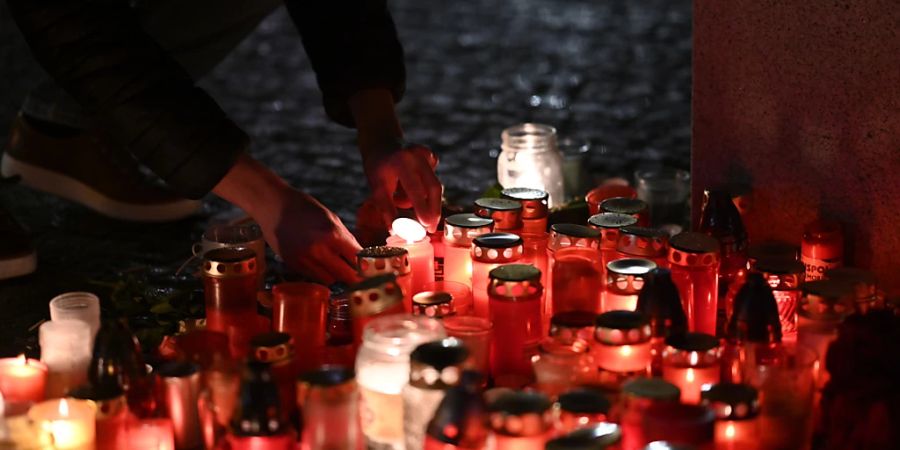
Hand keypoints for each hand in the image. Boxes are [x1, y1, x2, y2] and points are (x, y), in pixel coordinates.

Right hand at [213, 154, 361, 284]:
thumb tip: (361, 256)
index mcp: (332, 235)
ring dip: (336, 275)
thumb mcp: (331, 218)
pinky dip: (320, 273)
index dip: (366, 267)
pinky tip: (319, 261)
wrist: (272, 206)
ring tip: (336, 265)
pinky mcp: (293, 265)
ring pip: (330, 280)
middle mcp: (318, 250)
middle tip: (360, 276)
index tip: (371, 270)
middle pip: (346, 275)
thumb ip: (346, 239)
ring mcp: (304, 260)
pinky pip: (314, 277)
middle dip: (355, 276)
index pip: (357, 259)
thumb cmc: (305, 208)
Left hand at [349, 89, 442, 232]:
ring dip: (425, 200)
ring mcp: (427, 153)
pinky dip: (425, 190)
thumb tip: (396, 231)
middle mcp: (418, 154)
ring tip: (408, 202)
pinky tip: (409, 185)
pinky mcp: (432, 156)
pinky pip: (433, 181)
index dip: (422, 209)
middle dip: (433, 210)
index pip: (415, 189)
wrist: (382, 144)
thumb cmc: (378, 170)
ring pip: (434, 186)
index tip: (426, 226)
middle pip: (433, 188)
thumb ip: (387, 209)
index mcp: (401, 161)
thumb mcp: (376, 189)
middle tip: (430, 228)